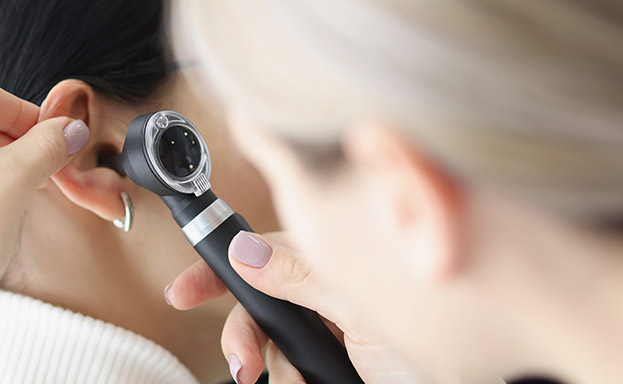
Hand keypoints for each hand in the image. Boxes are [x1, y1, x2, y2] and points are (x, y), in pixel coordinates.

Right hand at [165, 231, 424, 383]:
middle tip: (244, 364)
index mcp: (336, 260)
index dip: (219, 269)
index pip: (264, 251)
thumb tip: (246, 250)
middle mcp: (329, 292)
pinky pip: (289, 370)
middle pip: (258, 305)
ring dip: (272, 368)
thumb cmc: (439, 344)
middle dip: (243, 336)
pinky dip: (287, 379)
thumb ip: (303, 276)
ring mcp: (330, 331)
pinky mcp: (331, 365)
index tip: (182, 292)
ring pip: (272, 345)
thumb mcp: (363, 308)